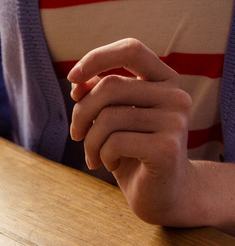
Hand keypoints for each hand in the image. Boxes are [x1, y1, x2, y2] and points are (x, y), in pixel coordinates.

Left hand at [67, 38, 194, 225]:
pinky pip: (114, 143)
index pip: (131, 50)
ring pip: (108, 118)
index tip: (72, 79)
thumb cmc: (132, 152)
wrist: (160, 193)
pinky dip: (102, 156)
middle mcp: (176, 95)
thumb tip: (78, 81)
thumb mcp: (112, 120)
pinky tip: (111, 165)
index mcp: (165, 80)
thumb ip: (99, 95)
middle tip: (76, 135)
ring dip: (89, 142)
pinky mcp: (167, 147)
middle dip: (81, 113)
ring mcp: (175, 120)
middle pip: (109, 87)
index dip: (96, 59)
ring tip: (95, 156)